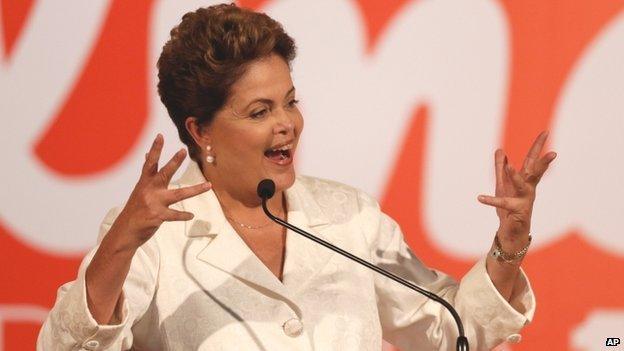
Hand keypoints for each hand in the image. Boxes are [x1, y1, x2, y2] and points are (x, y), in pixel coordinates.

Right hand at [111, 134, 210, 249]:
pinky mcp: (157, 216)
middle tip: (183, 151)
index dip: (155, 149)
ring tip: (208, 185)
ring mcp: (153, 203)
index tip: (160, 136)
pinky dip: (183, 215)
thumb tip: (147, 154)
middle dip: (174, 162)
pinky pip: (174, 215)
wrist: (125, 231)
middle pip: (164, 174)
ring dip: (195, 190)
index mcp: (144, 183)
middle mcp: (149, 190)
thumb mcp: (139, 190)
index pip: (150, 163)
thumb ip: (148, 174)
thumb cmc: (135, 210)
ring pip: (179, 195)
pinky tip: (191, 215)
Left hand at [477, 131, 556, 247]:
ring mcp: (523, 200)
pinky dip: (491, 200)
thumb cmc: (510, 206)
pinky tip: (480, 197)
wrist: (511, 230)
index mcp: (525, 180)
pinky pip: (502, 204)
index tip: (546, 132)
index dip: (538, 146)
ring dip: (515, 176)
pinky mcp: (515, 211)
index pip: (532, 160)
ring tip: (509, 167)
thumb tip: (500, 149)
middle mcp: (528, 189)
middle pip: (535, 172)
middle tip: (554, 153)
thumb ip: (500, 167)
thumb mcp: (502, 184)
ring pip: (522, 186)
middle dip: (543, 162)